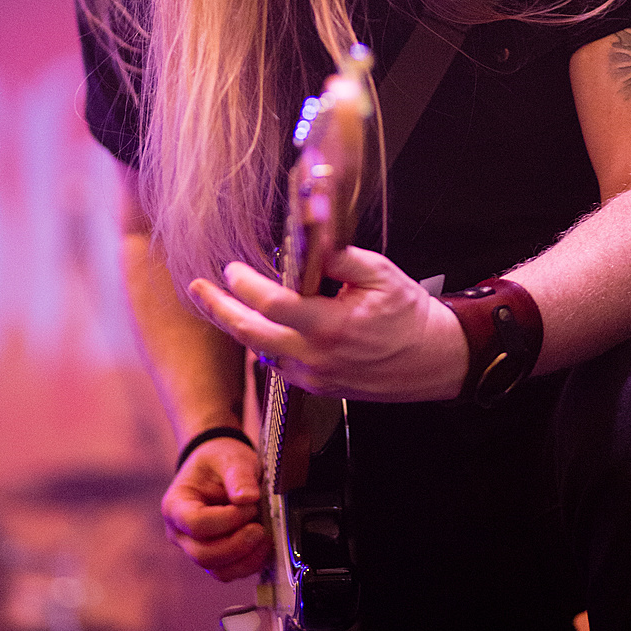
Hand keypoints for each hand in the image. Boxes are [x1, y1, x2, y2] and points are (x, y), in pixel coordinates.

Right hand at [161, 437, 271, 581]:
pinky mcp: (215, 558)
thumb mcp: (230, 458)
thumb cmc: (219, 461)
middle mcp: (180, 533)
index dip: (226, 520)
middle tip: (260, 526)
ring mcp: (196, 548)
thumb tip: (248, 498)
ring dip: (246, 558)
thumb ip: (239, 475)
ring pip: (218, 570)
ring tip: (264, 535)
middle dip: (237, 544)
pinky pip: (230, 572)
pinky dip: (250, 563)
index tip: (249, 506)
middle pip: (204, 554)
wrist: (219, 467)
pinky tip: (263, 544)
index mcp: (176, 505)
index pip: (195, 524)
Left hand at [189, 246, 468, 401]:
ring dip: (238, 328)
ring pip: (260, 353)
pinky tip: (257, 325)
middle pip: (250, 336)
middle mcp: (316, 358)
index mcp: (331, 327)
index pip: (272, 305)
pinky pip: (279, 365)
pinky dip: (263, 344)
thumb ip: (338, 258)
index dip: (244, 285)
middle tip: (196, 289)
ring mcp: (315, 378)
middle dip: (219, 310)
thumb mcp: (379, 273)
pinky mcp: (318, 388)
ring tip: (218, 303)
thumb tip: (307, 242)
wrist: (435, 359)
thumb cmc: (410, 315)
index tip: (231, 268)